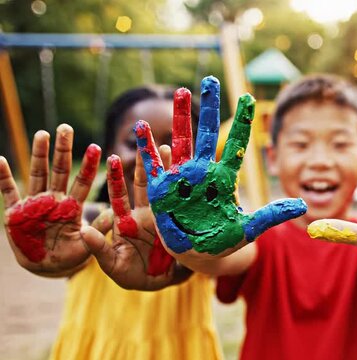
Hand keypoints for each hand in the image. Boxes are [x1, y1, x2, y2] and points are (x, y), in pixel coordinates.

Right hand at [1, 125, 100, 275]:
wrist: (47, 268)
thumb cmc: (70, 256)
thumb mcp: (86, 246)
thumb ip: (99, 231)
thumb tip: (112, 214)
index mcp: (73, 207)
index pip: (82, 182)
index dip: (89, 166)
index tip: (96, 147)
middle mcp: (54, 200)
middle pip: (60, 170)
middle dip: (63, 150)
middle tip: (66, 128)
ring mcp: (34, 204)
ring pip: (37, 174)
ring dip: (39, 155)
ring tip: (42, 134)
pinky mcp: (15, 213)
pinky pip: (7, 192)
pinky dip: (3, 177)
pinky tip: (0, 160)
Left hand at [80, 151, 190, 289]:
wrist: (160, 283)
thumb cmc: (131, 275)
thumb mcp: (111, 265)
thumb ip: (98, 248)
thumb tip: (84, 230)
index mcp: (126, 221)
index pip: (119, 195)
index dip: (117, 177)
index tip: (115, 157)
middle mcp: (144, 213)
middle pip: (144, 184)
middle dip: (145, 162)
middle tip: (145, 138)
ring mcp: (163, 216)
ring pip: (165, 188)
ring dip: (166, 168)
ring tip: (168, 147)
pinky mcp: (179, 222)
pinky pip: (181, 204)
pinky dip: (185, 188)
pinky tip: (190, 172)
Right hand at [135, 76, 305, 262]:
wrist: (197, 255)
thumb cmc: (222, 242)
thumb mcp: (248, 229)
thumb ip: (272, 215)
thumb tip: (304, 204)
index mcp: (223, 178)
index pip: (236, 144)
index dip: (243, 121)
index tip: (249, 97)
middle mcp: (202, 172)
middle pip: (207, 133)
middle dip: (209, 107)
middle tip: (210, 79)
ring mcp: (181, 178)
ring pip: (180, 140)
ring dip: (180, 117)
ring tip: (181, 91)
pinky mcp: (161, 189)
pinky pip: (152, 164)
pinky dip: (147, 147)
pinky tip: (141, 127)